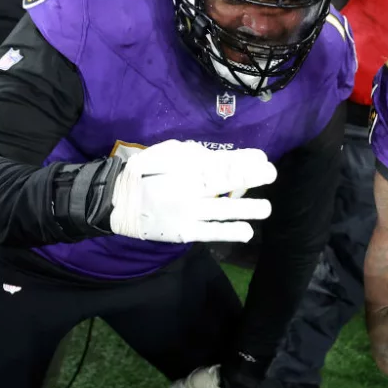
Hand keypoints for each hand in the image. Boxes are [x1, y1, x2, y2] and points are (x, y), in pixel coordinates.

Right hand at [109, 140, 276, 242]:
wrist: (116, 205)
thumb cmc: (143, 175)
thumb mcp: (163, 154)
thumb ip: (190, 154)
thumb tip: (218, 155)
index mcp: (183, 169)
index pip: (219, 163)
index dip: (243, 160)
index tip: (262, 158)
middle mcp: (189, 190)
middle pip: (224, 181)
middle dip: (250, 177)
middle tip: (271, 174)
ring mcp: (188, 213)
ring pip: (223, 210)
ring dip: (248, 209)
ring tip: (266, 208)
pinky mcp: (185, 233)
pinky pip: (212, 233)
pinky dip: (230, 232)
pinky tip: (247, 232)